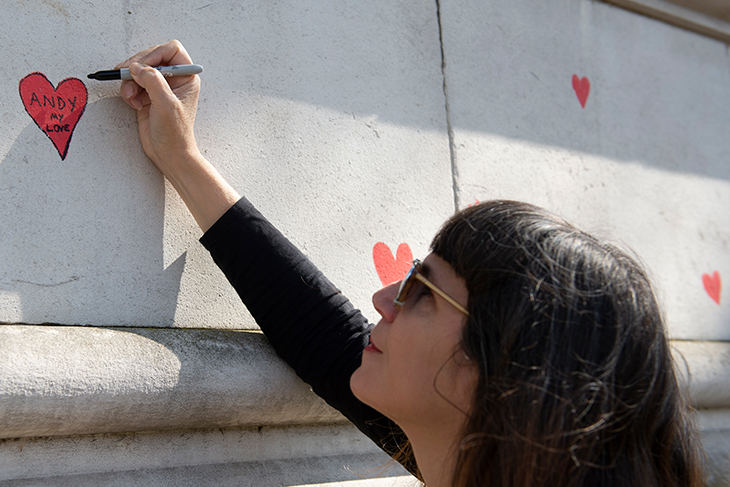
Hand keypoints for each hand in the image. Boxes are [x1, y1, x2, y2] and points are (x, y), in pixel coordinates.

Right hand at [116, 40, 239, 231]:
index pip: (171, 50)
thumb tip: (137, 66)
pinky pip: (133, 83)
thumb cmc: (175, 133)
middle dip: (137, 67)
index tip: (142, 66)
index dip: (154, 54)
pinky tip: (133, 103)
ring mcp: (160, 87)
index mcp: (187, 77)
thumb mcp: (166, 105)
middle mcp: (174, 79)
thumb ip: (153, 82)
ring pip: (139, 70)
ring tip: (130, 96)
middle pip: (151, 57)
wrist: (169, 154)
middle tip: (125, 75)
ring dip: (130, 80)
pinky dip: (129, 90)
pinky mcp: (147, 96)